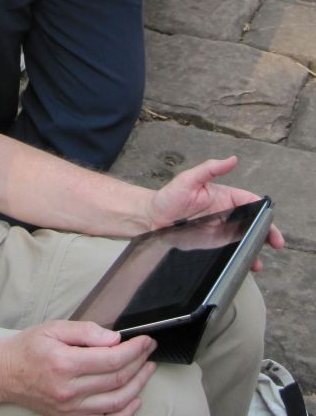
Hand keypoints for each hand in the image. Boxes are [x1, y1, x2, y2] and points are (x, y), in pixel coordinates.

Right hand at [0, 320, 155, 415]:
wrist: (5, 374)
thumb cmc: (29, 348)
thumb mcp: (54, 328)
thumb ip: (85, 331)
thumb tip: (114, 338)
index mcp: (65, 363)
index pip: (111, 359)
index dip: (134, 350)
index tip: (145, 340)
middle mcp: (69, 390)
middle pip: (117, 380)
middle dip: (139, 363)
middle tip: (150, 350)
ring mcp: (70, 409)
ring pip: (116, 402)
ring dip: (138, 385)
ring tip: (148, 369)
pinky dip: (125, 411)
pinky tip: (135, 398)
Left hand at [144, 156, 283, 267]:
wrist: (151, 218)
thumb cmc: (168, 196)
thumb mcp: (188, 179)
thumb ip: (210, 168)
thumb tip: (232, 159)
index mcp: (223, 197)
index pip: (249, 202)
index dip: (263, 211)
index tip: (271, 220)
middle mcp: (224, 214)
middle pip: (250, 223)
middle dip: (265, 233)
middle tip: (275, 243)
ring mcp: (218, 231)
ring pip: (242, 239)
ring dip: (254, 249)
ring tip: (258, 261)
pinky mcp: (211, 245)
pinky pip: (229, 251)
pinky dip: (239, 258)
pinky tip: (243, 266)